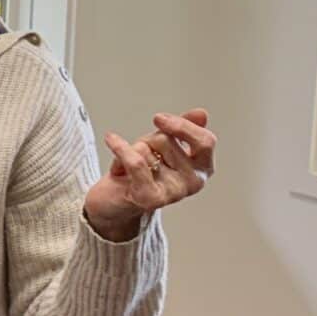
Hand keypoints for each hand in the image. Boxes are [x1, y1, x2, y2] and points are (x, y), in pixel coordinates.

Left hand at [86, 109, 215, 240]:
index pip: (205, 141)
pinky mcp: (150, 198)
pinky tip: (111, 139)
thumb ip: (183, 129)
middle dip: (146, 140)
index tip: (158, 118)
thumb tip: (201, 113)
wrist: (113, 201)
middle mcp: (193, 183)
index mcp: (202, 169)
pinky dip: (120, 148)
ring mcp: (173, 192)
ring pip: (145, 149)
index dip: (182, 125)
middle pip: (166, 140)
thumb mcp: (163, 144)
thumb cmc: (141, 171)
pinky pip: (136, 161)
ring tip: (128, 168)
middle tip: (140, 155)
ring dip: (129, 151)